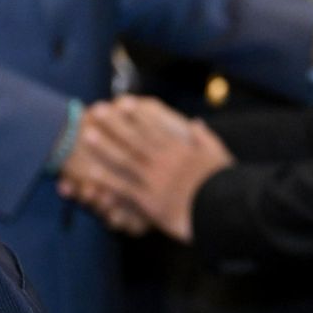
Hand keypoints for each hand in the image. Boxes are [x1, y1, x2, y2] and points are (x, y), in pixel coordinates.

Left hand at [60, 97, 230, 243]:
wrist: (223, 210)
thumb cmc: (224, 183)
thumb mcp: (218, 154)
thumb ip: (204, 137)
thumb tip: (196, 122)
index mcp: (180, 149)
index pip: (154, 127)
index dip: (136, 113)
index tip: (122, 101)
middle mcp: (164, 161)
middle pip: (134, 139)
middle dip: (114, 124)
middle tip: (97, 111)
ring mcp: (155, 180)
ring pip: (125, 160)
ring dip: (105, 147)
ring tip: (88, 135)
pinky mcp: (150, 201)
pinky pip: (124, 189)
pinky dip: (107, 181)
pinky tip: (91, 174)